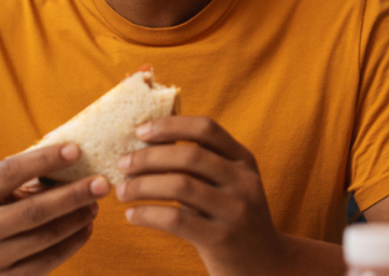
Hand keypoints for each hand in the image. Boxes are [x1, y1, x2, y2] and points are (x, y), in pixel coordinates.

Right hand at [0, 144, 110, 274]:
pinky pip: (50, 260)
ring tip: (95, 203)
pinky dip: (74, 241)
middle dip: (74, 194)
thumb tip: (77, 158)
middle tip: (103, 183)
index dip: (44, 159)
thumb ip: (30, 176)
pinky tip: (87, 226)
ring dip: (78, 218)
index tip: (76, 150)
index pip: (10, 172)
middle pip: (34, 210)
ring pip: (46, 236)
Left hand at [116, 117, 286, 275]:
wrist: (267, 266)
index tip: (140, 131)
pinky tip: (132, 216)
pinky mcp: (221, 239)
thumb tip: (147, 144)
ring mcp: (235, 210)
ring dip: (142, 186)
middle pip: (188, 157)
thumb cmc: (233, 219)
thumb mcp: (230, 185)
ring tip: (122, 190)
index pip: (206, 129)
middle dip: (148, 157)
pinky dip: (147, 215)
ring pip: (179, 186)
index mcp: (243, 160)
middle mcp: (243, 181)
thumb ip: (203, 165)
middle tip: (122, 164)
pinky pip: (175, 220)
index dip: (170, 126)